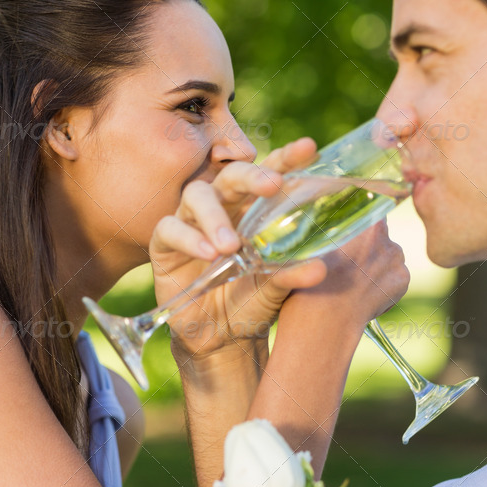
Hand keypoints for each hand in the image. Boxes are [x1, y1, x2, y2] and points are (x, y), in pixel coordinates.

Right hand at [149, 138, 328, 358]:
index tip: (308, 149)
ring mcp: (192, 221)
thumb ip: (292, 275)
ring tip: (231, 245)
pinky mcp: (165, 243)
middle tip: (273, 185)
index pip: (270, 174)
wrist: (219, 337)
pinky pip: (170, 229)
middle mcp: (223, 207)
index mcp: (254, 209)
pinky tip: (208, 255)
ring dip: (215, 215)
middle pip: (232, 175)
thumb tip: (321, 267)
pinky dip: (190, 239)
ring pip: (197, 195)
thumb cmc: (250, 301)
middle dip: (252, 175)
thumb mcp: (275, 289)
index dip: (286, 159)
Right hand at [277, 219, 409, 332]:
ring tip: (350, 279)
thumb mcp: (309, 243)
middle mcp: (385, 235)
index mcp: (362, 221)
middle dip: (364, 240)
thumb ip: (326, 225)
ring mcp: (396, 258)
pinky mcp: (403, 280)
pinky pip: (394, 274)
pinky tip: (362, 292)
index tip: (349, 220)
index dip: (358, 211)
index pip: (370, 201)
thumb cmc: (307, 281)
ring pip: (386, 253)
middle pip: (376, 230)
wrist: (323, 321)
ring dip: (374, 261)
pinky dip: (382, 281)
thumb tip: (329, 214)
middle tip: (344, 258)